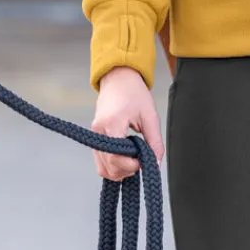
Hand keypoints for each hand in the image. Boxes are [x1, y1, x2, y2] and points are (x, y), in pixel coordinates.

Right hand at [91, 65, 164, 181]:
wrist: (118, 79)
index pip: (116, 157)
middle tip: (140, 160)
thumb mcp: (150, 117)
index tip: (143, 161)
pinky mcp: (94, 137)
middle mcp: (99, 131)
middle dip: (126, 169)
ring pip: (102, 168)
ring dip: (119, 170)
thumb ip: (154, 143)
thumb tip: (156, 165)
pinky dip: (112, 165)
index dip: (131, 165)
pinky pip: (100, 161)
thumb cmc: (135, 94)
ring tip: (133, 158)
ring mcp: (94, 135)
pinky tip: (125, 157)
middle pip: (108, 167)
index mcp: (112, 124)